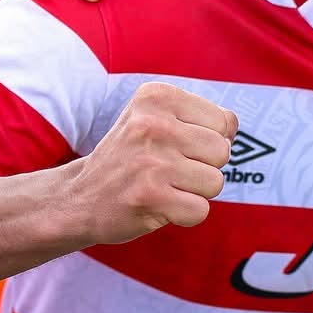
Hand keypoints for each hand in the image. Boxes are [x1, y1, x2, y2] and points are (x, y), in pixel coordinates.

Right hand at [66, 82, 236, 246]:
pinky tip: (158, 206)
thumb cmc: (131, 156)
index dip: (208, 141)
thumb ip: (203, 117)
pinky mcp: (149, 197)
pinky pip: (200, 211)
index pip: (224, 121)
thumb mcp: (158, 118)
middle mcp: (152, 124)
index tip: (175, 146)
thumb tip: (233, 128)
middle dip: (203, 167)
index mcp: (156, 96)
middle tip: (167, 170)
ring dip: (194, 192)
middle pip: (222, 152)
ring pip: (215, 182)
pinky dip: (184, 215)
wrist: (79, 198)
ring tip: (162, 187)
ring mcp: (150, 162)